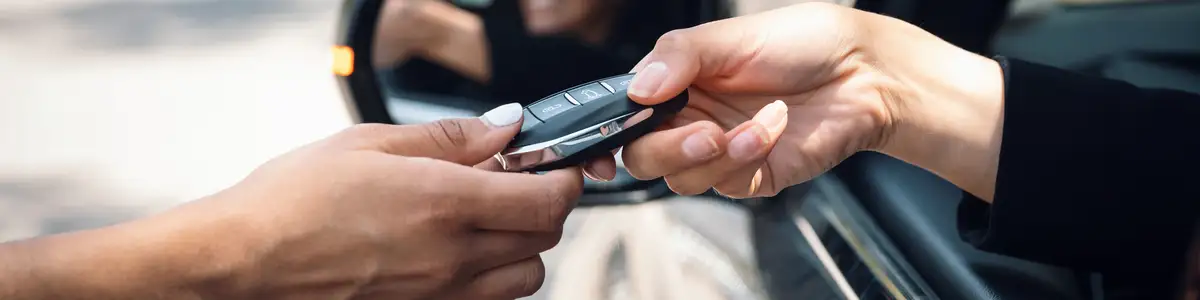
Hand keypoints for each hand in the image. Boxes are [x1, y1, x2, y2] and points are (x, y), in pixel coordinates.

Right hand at [185, 103, 582, 298]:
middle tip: (512, 185)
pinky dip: (490, 281)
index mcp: (445, 205)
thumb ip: (450, 138)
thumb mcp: (370, 143)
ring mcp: (439, 296)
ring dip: (520, 247)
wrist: (242, 262)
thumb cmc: (292, 202)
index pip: (549, 201)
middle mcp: (452, 258)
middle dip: (542, 207)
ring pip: (523, 278)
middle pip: (544, 239)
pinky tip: (456, 256)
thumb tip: (504, 129)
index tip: (551, 165)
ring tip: (483, 223)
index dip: (562, 179)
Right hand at [618, 3, 1003, 197]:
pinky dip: (748, 159)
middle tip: (703, 132)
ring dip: (716, 155)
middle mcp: (689, 117)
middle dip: (667, 150)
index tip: (607, 145)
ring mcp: (719, 149)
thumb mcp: (730, 36)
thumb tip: (637, 90)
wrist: (863, 73)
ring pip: (681, 179)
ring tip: (754, 126)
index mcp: (674, 80)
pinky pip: (726, 185)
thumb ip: (677, 58)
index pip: (622, 112)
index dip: (606, 132)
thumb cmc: (801, 42)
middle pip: (643, 156)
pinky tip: (774, 128)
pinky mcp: (751, 175)